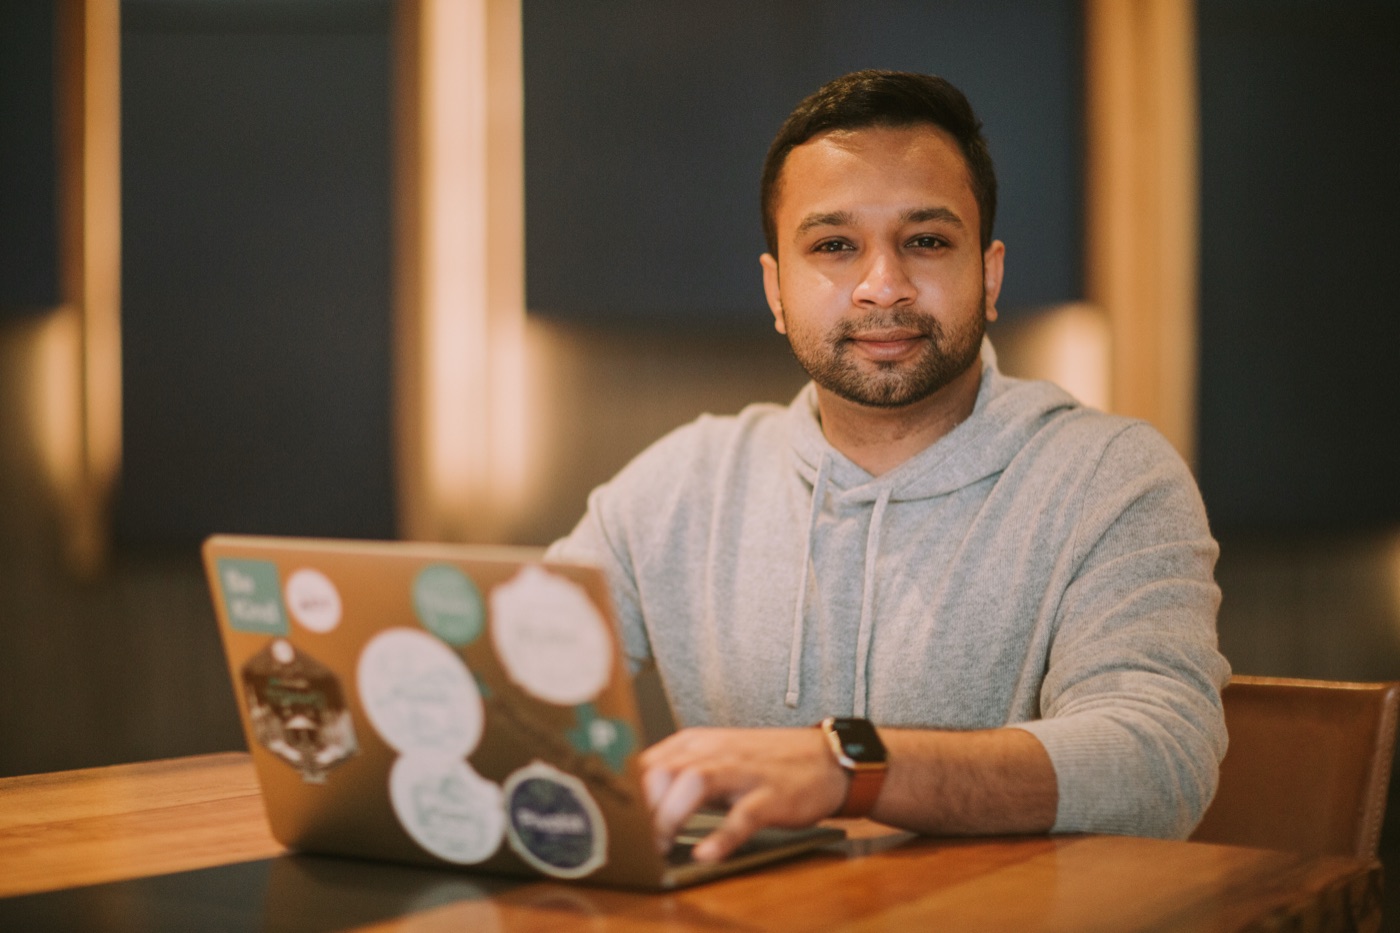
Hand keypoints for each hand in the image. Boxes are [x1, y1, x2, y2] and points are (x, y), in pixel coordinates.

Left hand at [639, 726, 848, 861]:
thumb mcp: (715, 759)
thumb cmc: (763, 763)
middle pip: (662, 771)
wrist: (824, 758)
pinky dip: (722, 836)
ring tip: (661, 846)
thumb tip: (639, 805)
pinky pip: (742, 816)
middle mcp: (715, 752)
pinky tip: (706, 854)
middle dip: (643, 809)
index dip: (626, 796)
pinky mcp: (770, 796)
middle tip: (635, 842)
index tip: (617, 825)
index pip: (645, 764)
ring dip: (671, 816)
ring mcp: (743, 773)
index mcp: (696, 743)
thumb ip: (679, 776)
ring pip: (694, 783)